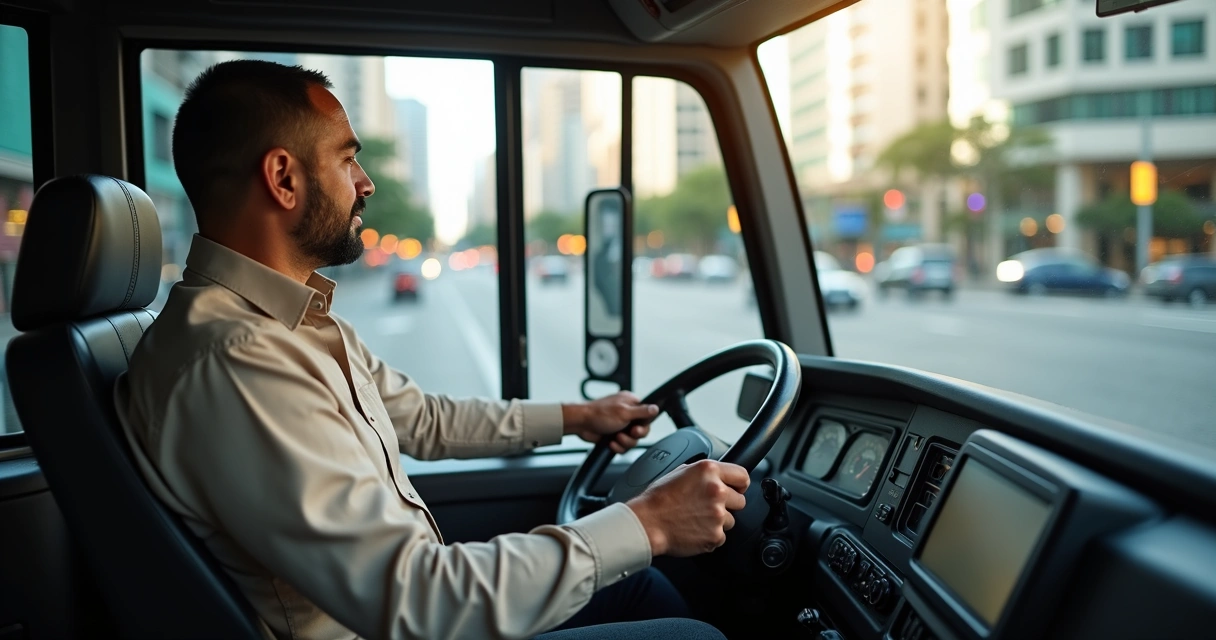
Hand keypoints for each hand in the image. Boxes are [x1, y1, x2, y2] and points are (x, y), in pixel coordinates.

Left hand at [563, 391, 658, 453]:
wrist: (581, 424)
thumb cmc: (598, 414)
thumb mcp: (624, 412)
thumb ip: (642, 411)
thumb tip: (656, 408)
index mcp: (631, 403)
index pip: (647, 416)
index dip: (644, 425)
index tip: (636, 429)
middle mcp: (627, 414)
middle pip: (642, 431)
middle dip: (634, 436)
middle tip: (628, 433)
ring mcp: (621, 426)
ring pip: (633, 440)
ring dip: (625, 442)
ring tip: (616, 438)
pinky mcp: (614, 436)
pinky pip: (623, 446)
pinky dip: (618, 446)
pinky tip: (611, 442)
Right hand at [625, 460, 749, 556]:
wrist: (647, 523)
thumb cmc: (658, 499)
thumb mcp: (680, 472)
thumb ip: (704, 473)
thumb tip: (718, 477)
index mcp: (709, 471)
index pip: (743, 476)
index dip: (739, 485)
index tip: (736, 490)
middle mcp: (717, 490)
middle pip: (740, 500)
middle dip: (727, 504)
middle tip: (708, 507)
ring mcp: (718, 514)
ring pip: (731, 520)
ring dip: (718, 521)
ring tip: (696, 519)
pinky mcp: (715, 535)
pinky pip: (721, 536)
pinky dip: (710, 535)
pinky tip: (694, 530)